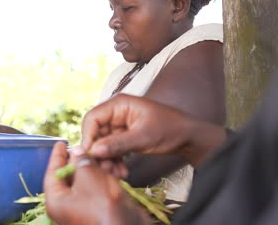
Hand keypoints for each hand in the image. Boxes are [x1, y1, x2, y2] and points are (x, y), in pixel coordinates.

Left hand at [44, 142, 150, 224]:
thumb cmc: (102, 203)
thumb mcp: (88, 176)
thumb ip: (80, 161)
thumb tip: (77, 151)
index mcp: (56, 201)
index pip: (52, 174)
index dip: (57, 157)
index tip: (61, 143)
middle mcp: (66, 206)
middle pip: (69, 177)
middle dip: (78, 160)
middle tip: (83, 146)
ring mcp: (82, 208)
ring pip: (84, 181)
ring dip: (92, 166)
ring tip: (100, 153)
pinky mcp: (98, 209)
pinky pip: (95, 188)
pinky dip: (101, 177)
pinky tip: (109, 165)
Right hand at [81, 94, 225, 166]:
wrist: (189, 138)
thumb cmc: (170, 129)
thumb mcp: (143, 137)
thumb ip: (117, 144)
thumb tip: (94, 151)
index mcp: (119, 104)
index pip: (93, 118)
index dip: (88, 136)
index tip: (89, 155)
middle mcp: (116, 113)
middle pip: (96, 133)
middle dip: (99, 152)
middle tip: (104, 169)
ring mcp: (119, 125)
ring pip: (103, 144)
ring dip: (107, 160)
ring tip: (117, 174)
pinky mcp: (124, 137)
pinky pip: (112, 149)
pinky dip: (115, 161)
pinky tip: (123, 172)